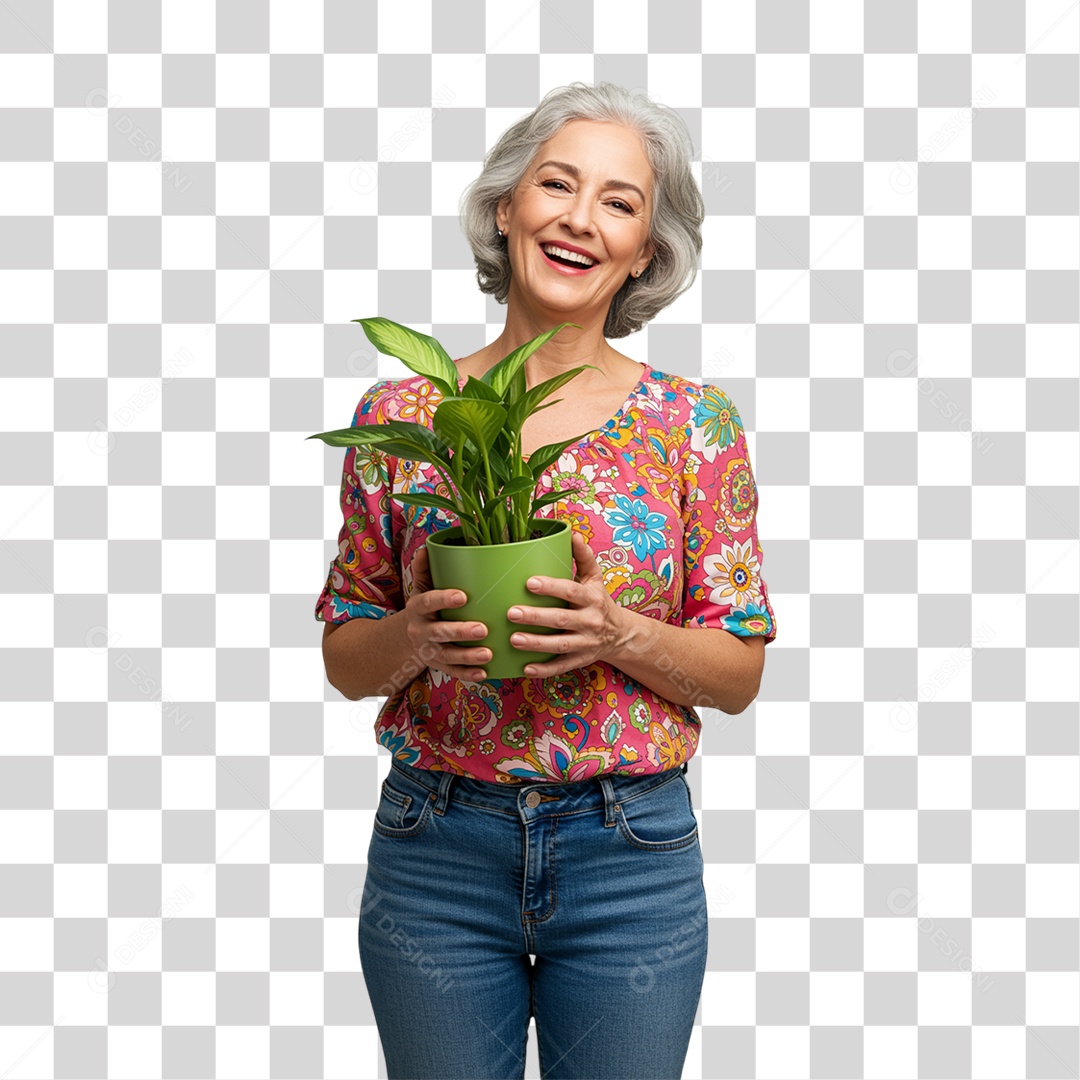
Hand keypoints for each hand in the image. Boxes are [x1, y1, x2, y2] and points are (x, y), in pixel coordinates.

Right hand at [404, 544, 491, 682]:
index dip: (444, 599)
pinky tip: (484, 673)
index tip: (463, 596)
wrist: (406, 638)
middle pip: (439, 632)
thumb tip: (429, 546)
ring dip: (468, 656)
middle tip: (483, 629)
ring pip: (447, 655)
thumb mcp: (421, 587)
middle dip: (461, 631)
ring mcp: (429, 650)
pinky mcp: (438, 665)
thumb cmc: (424, 607)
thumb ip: (424, 568)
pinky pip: (452, 672)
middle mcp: (420, 630)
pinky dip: (467, 674)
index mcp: (417, 608)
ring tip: (488, 654)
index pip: (428, 602)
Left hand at [506, 531, 627, 677]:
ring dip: (536, 643)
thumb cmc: (598, 601)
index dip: (551, 587)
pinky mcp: (580, 661)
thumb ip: (583, 557)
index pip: (570, 591)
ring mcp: (586, 643)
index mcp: (591, 598)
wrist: (621, 635)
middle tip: (511, 612)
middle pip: (561, 619)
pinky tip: (525, 669)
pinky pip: (561, 667)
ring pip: (560, 645)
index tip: (529, 582)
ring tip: (513, 639)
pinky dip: (544, 670)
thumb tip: (572, 534)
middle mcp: (590, 621)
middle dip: (536, 617)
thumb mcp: (595, 578)